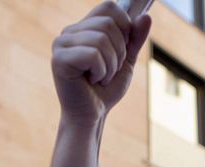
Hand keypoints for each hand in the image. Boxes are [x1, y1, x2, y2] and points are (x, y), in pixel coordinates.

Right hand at [52, 2, 151, 124]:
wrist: (92, 116)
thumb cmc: (105, 90)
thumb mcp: (125, 61)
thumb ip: (134, 39)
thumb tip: (146, 16)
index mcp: (83, 28)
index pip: (108, 7)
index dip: (124, 26)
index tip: (122, 49)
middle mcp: (69, 32)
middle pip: (108, 23)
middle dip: (119, 51)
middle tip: (109, 70)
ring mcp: (61, 44)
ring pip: (101, 39)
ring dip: (110, 64)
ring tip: (100, 77)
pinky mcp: (59, 60)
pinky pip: (93, 55)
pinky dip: (101, 71)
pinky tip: (91, 81)